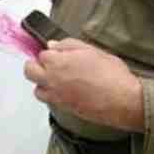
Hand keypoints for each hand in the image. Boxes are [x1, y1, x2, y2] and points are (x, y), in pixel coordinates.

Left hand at [23, 39, 144, 131]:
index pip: (41, 54)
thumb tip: (53, 45)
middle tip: (49, 63)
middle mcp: (52, 80)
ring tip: (57, 78)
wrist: (123, 101)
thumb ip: (68, 45)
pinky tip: (65, 89)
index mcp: (57, 63)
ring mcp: (56, 96)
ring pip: (37, 89)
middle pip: (29, 71)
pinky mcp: (64, 108)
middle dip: (35, 65)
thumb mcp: (92, 50)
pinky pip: (50, 100)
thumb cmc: (111, 75)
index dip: (51, 52)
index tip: (58, 52)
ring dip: (42, 82)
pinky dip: (52, 94)